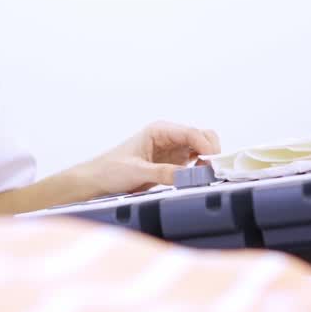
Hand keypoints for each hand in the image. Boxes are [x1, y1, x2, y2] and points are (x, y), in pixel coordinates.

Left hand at [81, 121, 221, 195]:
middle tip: (210, 172)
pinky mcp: (174, 163)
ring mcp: (173, 149)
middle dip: (211, 151)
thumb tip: (185, 176)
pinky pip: (196, 161)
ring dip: (208, 160)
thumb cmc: (111, 170)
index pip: (192, 132)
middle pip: (203, 136)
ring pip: (202, 148)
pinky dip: (202, 168)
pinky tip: (198, 179)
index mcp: (160, 130)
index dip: (206, 146)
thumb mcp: (135, 171)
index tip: (211, 164)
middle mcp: (169, 136)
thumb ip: (161, 172)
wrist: (98, 181)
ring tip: (205, 177)